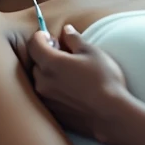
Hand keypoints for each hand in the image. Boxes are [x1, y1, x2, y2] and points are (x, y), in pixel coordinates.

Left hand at [27, 25, 128, 140]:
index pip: (34, 44)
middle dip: (46, 55)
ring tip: (69, 74)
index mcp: (51, 63)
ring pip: (40, 80)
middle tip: (64, 54)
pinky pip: (47, 96)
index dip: (41, 37)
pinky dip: (54, 90)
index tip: (51, 37)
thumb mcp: (92, 52)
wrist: (111, 114)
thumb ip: (74, 39)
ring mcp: (46, 100)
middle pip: (36, 62)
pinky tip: (71, 90)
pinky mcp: (53, 113)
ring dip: (49, 74)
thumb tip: (66, 30)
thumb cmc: (103, 80)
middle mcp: (43, 82)